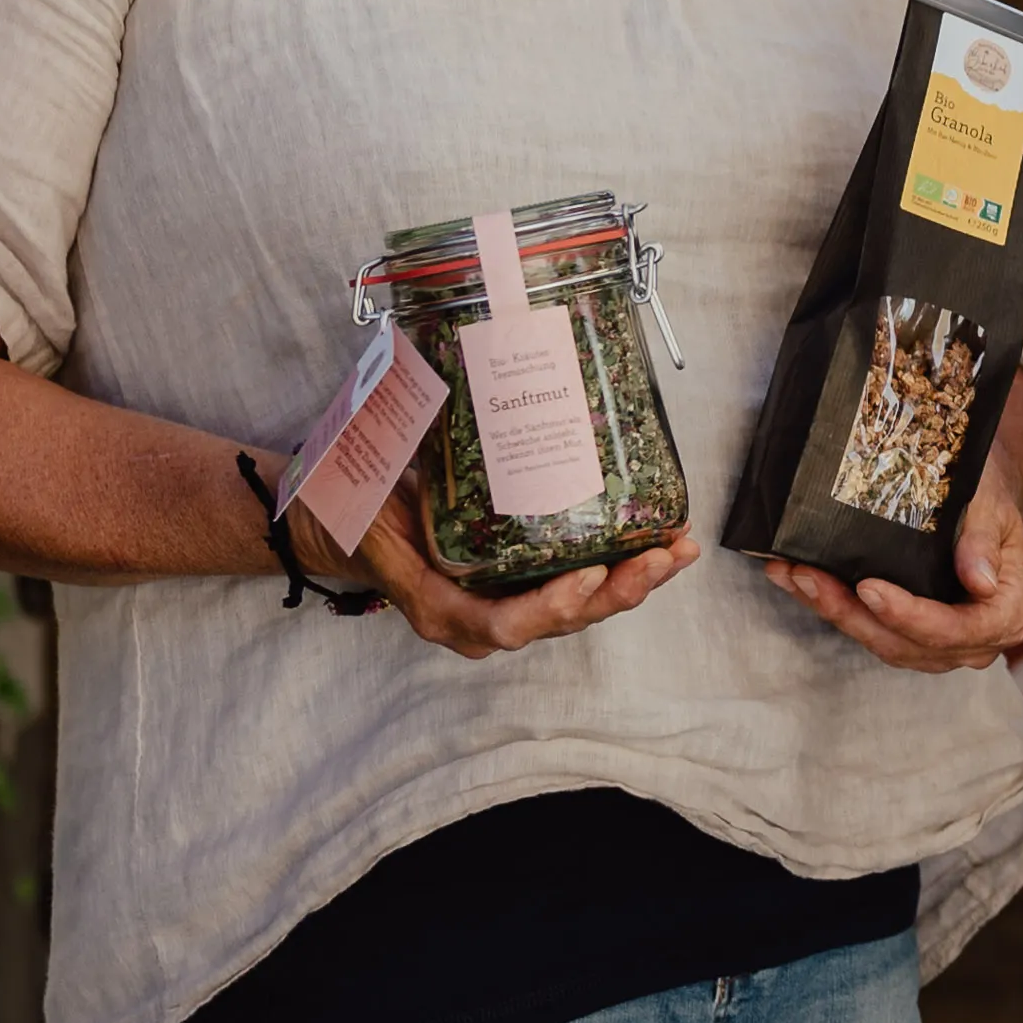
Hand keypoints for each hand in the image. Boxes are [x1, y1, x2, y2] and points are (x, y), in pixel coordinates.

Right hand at [329, 478, 705, 658]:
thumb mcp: (359, 496)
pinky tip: (661, 539)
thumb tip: (415, 398)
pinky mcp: (523, 580)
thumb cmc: (351, 512)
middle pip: (559, 620)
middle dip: (618, 591)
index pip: (504, 624)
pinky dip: (621, 564)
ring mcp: (505, 601)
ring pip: (579, 607)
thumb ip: (388, 467)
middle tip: (662, 556)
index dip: (551, 606)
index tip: (588, 574)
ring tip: (679, 547)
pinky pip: (578, 583)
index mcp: (439, 606)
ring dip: (634, 580)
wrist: (342, 521)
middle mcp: (478, 617)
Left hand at [762, 346, 1022, 669]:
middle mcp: (976, 641)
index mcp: (1009, 614)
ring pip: (880, 643)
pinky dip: (830, 607)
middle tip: (811, 578)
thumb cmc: (988, 494)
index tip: (869, 588)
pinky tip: (795, 581)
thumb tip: (981, 582)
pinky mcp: (908, 635)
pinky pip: (867, 630)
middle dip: (853, 615)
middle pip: (908, 645)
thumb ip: (984, 540)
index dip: (909, 616)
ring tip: (795, 576)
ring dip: (832, 612)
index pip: (956, 630)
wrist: (978, 496)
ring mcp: (940, 644)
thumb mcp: (992, 503)